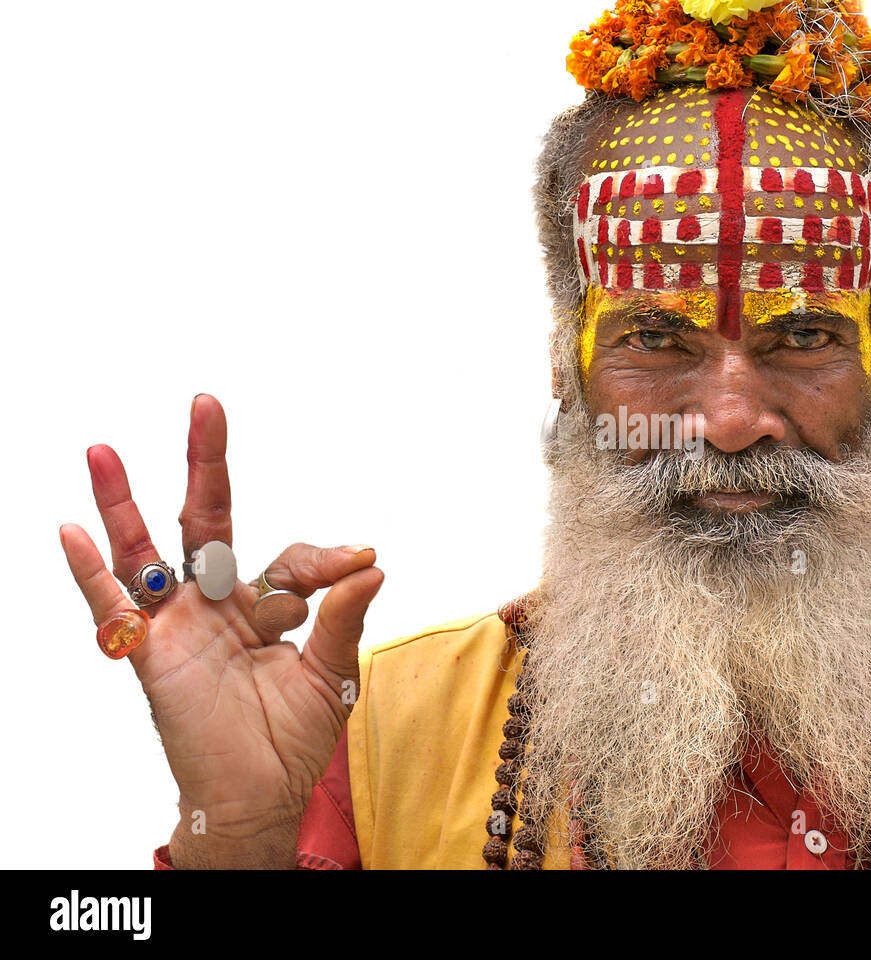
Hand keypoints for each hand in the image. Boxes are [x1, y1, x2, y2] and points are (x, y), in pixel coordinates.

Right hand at [60, 394, 382, 867]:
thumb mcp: (332, 672)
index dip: (324, 557)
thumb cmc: (293, 738)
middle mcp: (219, 604)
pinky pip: (113, 608)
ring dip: (124, 502)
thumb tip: (371, 563)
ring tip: (104, 450)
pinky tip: (70, 528)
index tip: (358, 559)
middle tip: (207, 405)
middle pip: (207, 521)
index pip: (291, 559)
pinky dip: (90, 572)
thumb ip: (344, 617)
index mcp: (268, 605)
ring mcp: (181, 625)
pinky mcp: (152, 655)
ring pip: (146, 552)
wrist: (260, 798)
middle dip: (206, 464)